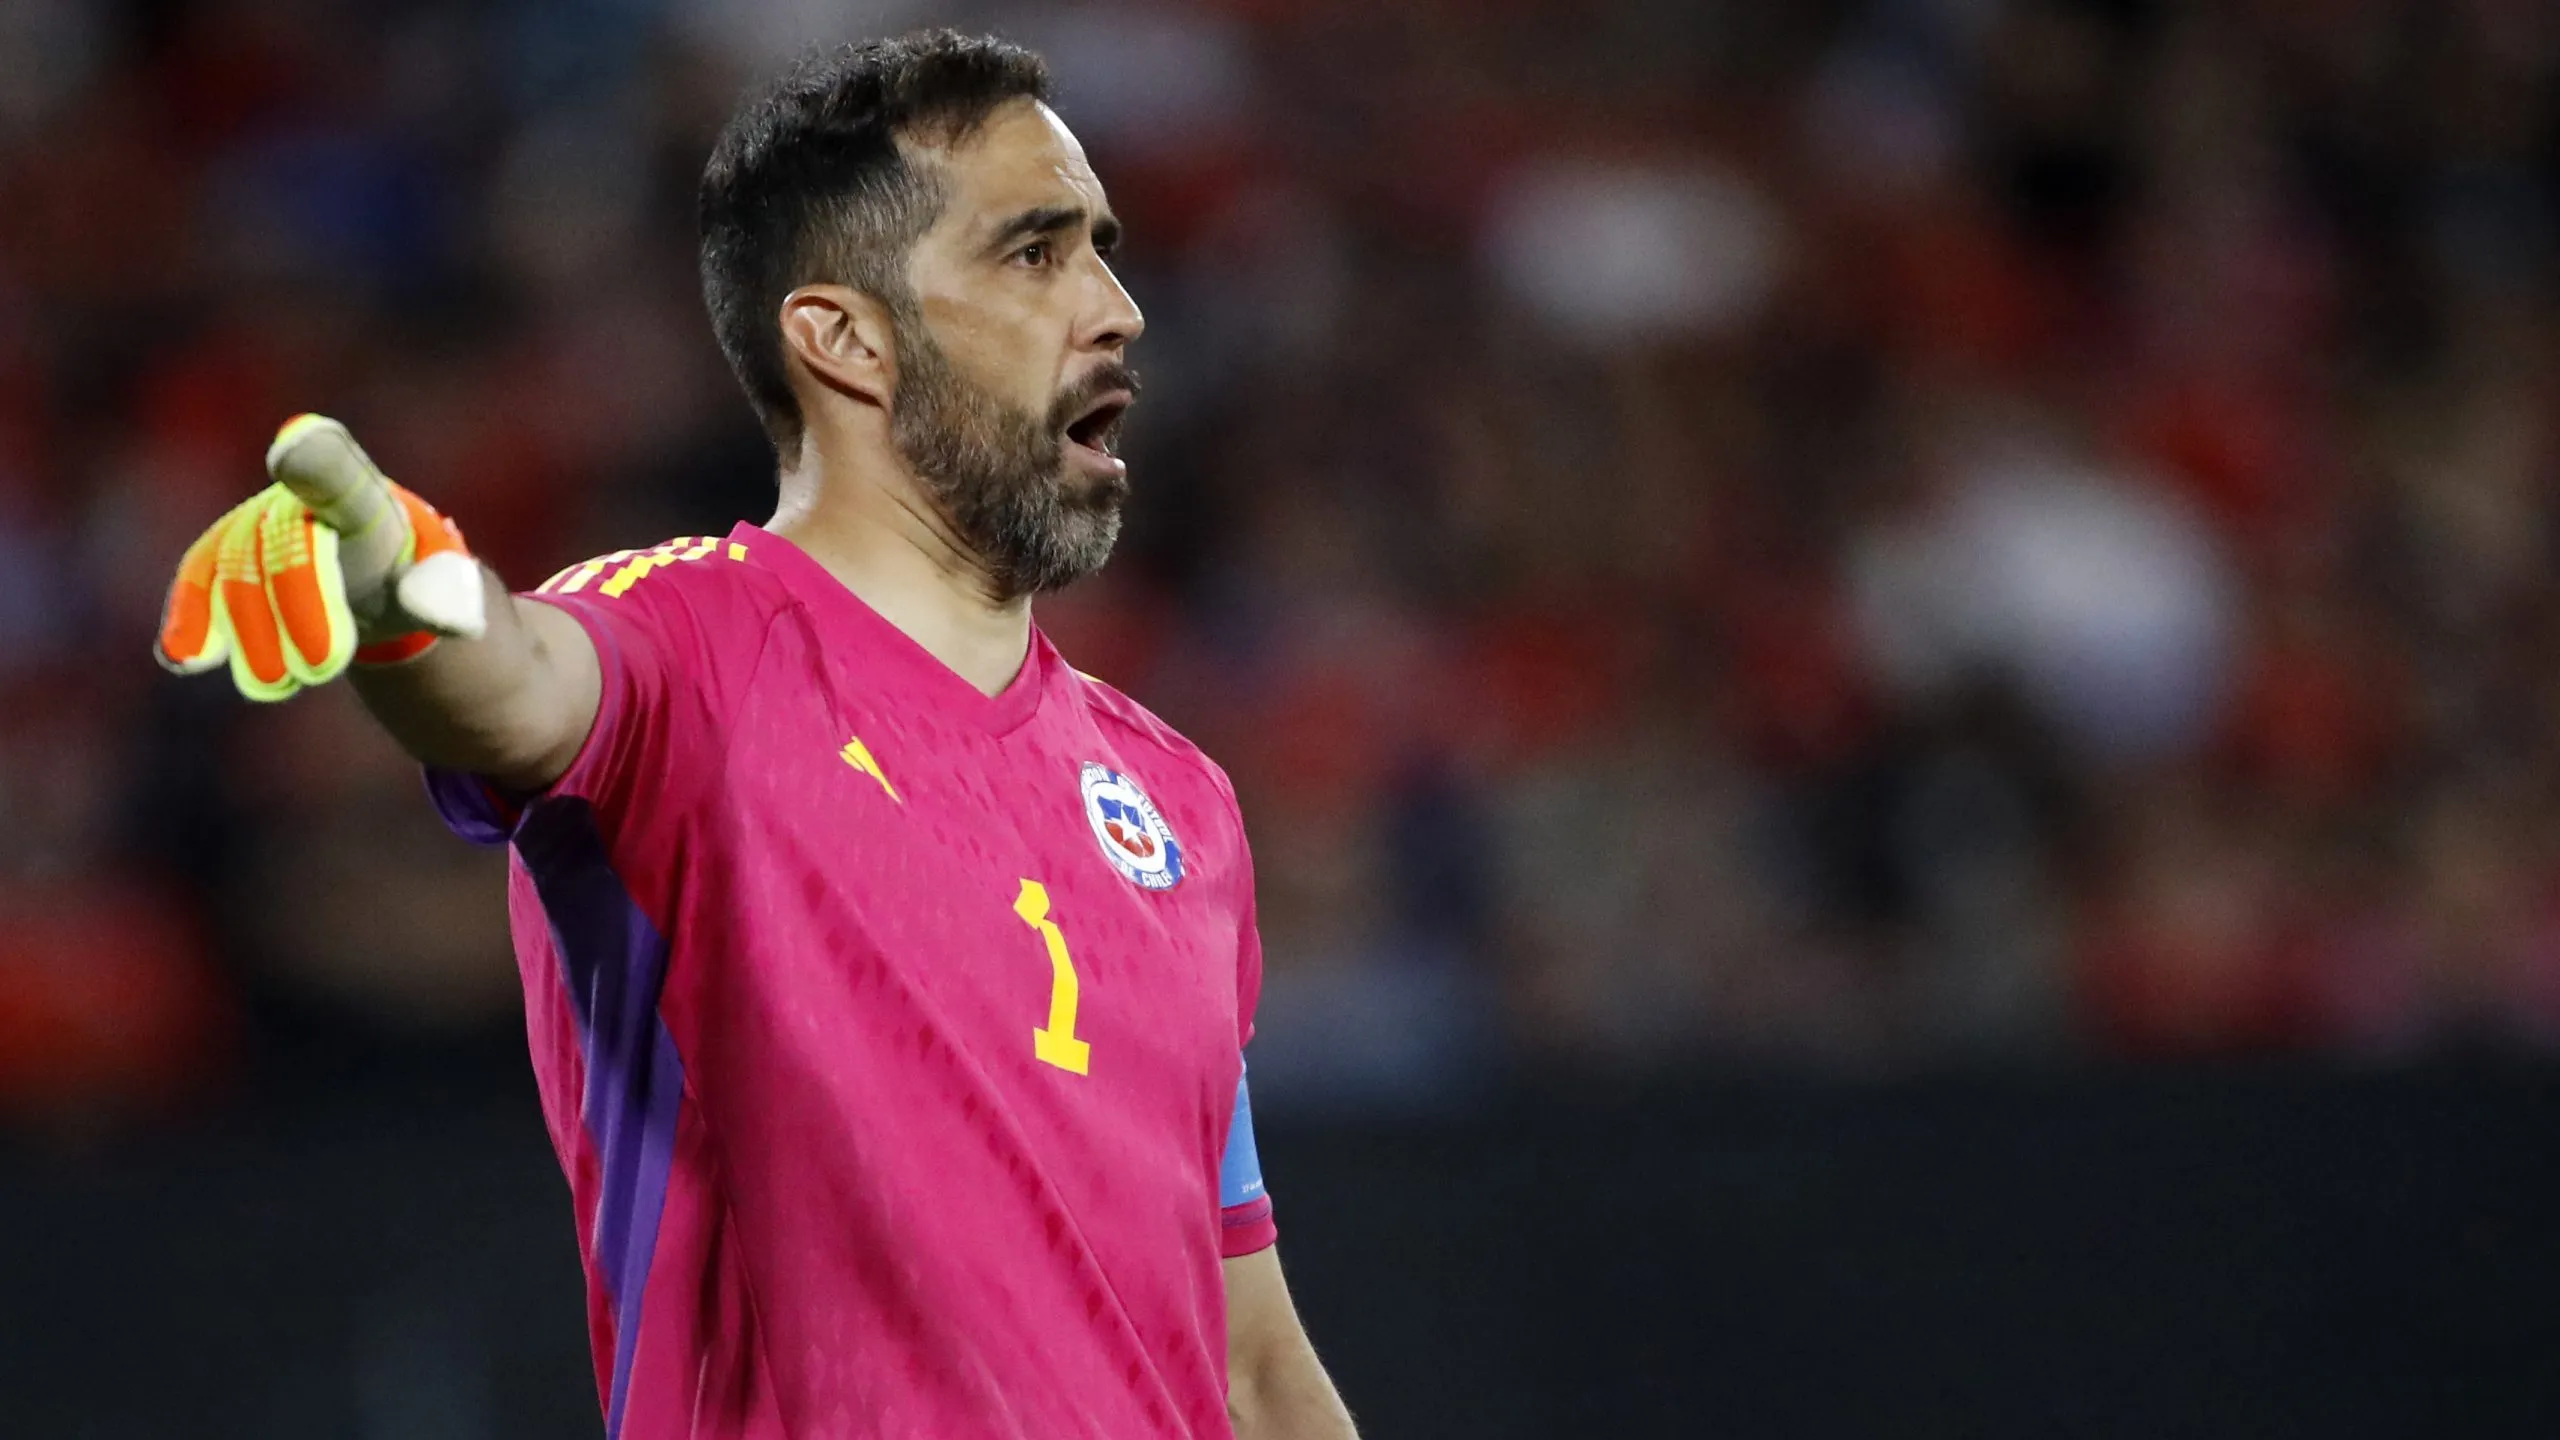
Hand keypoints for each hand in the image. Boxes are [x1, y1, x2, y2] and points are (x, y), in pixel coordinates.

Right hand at [154, 414, 488, 701]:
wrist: (375, 575)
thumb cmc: (412, 580)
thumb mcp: (444, 590)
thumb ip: (447, 597)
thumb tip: (448, 615)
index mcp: (361, 496)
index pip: (339, 475)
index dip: (313, 461)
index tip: (290, 451)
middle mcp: (298, 497)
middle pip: (286, 541)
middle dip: (299, 603)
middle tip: (323, 667)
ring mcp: (255, 523)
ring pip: (238, 568)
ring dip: (250, 629)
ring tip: (275, 684)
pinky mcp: (223, 556)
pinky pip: (200, 580)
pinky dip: (191, 618)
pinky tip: (185, 660)